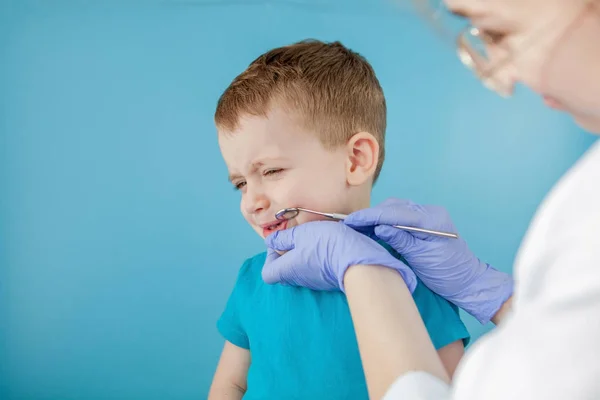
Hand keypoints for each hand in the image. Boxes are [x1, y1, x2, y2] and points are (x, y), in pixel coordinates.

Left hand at [261, 220, 416, 292]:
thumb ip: (284, 238)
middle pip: (285, 270)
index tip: (279, 240)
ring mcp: (316, 281)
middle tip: (297, 236)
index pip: (267, 273)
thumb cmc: (326, 245)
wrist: (359, 261)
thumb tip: (270, 242)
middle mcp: (300, 279)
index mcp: (288, 270)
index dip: (269, 256)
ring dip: (303, 253)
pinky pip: (317, 268)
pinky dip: (317, 257)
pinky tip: (327, 243)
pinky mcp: (330, 278)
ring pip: (302, 268)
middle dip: (287, 253)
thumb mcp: (301, 234)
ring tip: (313, 237)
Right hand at [344, 198, 513, 323]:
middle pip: (394, 207)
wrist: (468, 282)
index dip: (371, 216)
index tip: (351, 221)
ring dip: (378, 216)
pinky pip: (402, 216)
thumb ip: (400, 239)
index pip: (395, 213)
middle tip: (351, 224)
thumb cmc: (447, 274)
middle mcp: (430, 212)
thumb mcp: (421, 258)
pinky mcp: (426, 223)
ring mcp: (429, 216)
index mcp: (431, 219)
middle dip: (372, 214)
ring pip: (397, 209)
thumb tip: (379, 226)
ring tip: (359, 226)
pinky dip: (387, 221)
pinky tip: (374, 228)